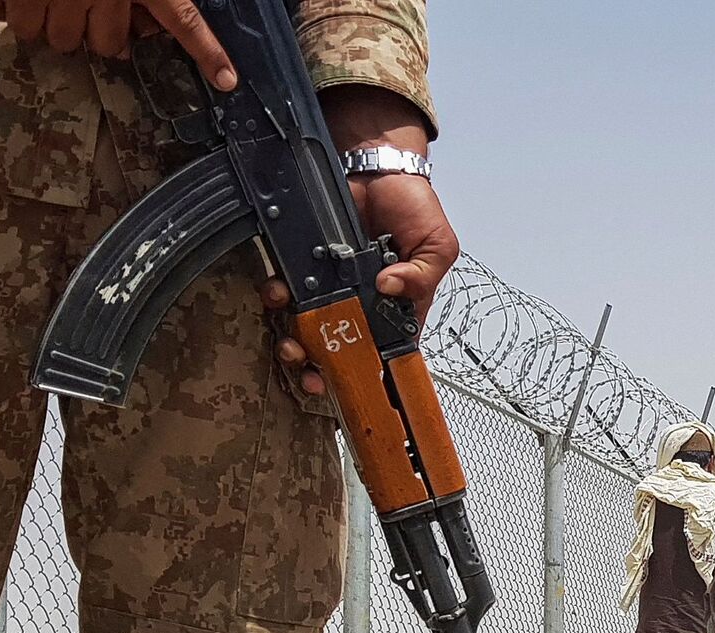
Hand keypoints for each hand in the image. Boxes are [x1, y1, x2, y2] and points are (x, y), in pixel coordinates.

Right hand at [3, 0, 236, 87]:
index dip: (207, 51)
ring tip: (52, 2)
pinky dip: (18, 14)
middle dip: (98, 34)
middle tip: (88, 11)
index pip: (184, 19)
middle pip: (107, 45)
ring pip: (61, 40)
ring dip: (56, 27)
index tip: (227, 78)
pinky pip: (20, 24)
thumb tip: (149, 15)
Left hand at [269, 86, 458, 393]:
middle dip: (320, 368)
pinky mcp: (304, 265)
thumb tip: (390, 288)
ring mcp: (330, 286)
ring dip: (293, 341)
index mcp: (396, 309)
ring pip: (307, 327)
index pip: (382, 354)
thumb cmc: (412, 205)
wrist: (374, 161)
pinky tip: (277, 295)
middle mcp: (361, 303)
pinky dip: (278, 299)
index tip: (348, 389)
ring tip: (289, 343)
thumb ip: (422, 275)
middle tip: (309, 374)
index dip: (365, 375)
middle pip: (338, 350)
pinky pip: (287, 290)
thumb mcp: (437, 244)